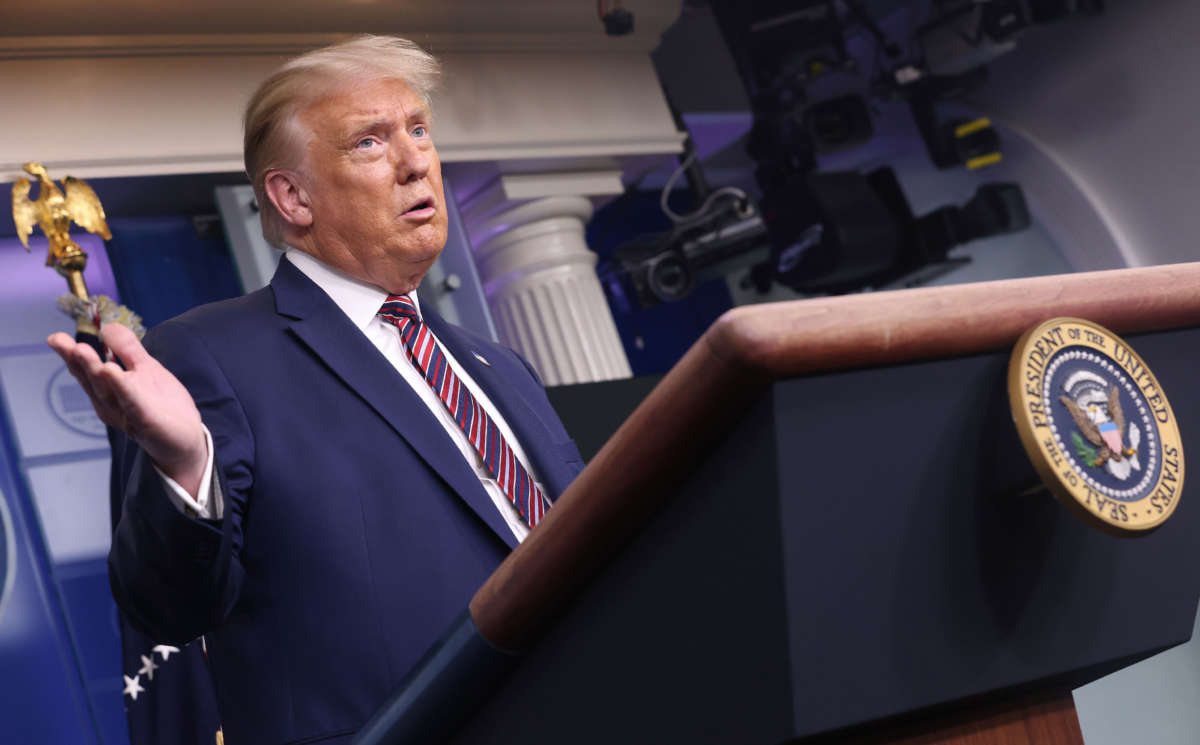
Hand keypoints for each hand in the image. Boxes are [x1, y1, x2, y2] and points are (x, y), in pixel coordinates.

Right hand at [47, 324, 207, 496]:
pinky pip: (134, 403)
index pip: (86, 371)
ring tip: (82, 351)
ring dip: (95, 371)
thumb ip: (128, 349)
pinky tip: (113, 373)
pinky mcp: (148, 421)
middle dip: (79, 361)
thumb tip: (107, 326)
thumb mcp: (145, 370)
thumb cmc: (161, 405)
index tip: (55, 339)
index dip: (70, 355)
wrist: (185, 439)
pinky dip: (123, 388)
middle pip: (92, 380)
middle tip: (65, 343)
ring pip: (108, 391)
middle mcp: (112, 404)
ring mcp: (128, 414)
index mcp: (108, 391)